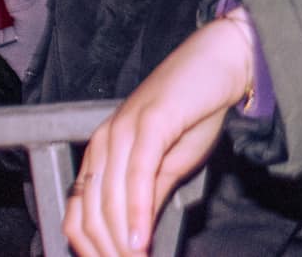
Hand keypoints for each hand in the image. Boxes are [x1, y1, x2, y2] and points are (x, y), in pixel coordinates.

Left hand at [64, 13, 254, 256]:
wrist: (222, 63)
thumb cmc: (197, 109)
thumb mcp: (170, 164)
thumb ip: (149, 197)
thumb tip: (135, 237)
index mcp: (102, 150)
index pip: (79, 211)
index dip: (90, 247)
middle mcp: (104, 140)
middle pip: (91, 211)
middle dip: (107, 250)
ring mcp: (124, 129)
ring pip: (110, 199)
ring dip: (121, 240)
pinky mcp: (150, 122)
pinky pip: (137, 176)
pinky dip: (138, 213)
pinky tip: (143, 238)